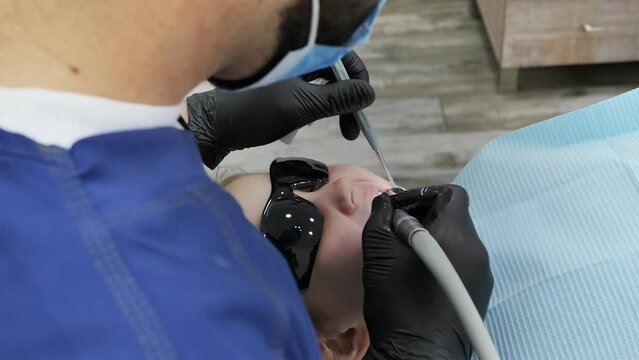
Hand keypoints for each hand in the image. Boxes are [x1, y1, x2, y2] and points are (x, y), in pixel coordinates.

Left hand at [186, 52, 374, 168]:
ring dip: (330, 107)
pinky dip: (311, 108)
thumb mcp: (302, 107)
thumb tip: (370, 94)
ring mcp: (284, 72)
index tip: (361, 112)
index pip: (345, 58)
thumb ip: (338, 99)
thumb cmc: (255, 113)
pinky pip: (304, 93)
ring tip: (329, 129)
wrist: (212, 127)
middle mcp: (295, 58)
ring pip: (320, 85)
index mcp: (301, 53)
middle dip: (346, 102)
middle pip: (335, 73)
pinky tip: (304, 125)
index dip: (359, 83)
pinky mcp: (275, 87)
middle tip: (350, 133)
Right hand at [362, 186, 493, 359]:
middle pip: (455, 216)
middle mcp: (477, 250)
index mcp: (456, 235)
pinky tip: (421, 277)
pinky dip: (443, 259)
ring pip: (458, 240)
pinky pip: (463, 262)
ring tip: (406, 256)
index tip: (401, 210)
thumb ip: (381, 218)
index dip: (424, 195)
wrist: (418, 353)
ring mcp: (483, 273)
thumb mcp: (379, 254)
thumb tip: (386, 204)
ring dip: (433, 239)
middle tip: (398, 232)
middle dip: (425, 217)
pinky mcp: (481, 292)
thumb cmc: (398, 303)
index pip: (452, 194)